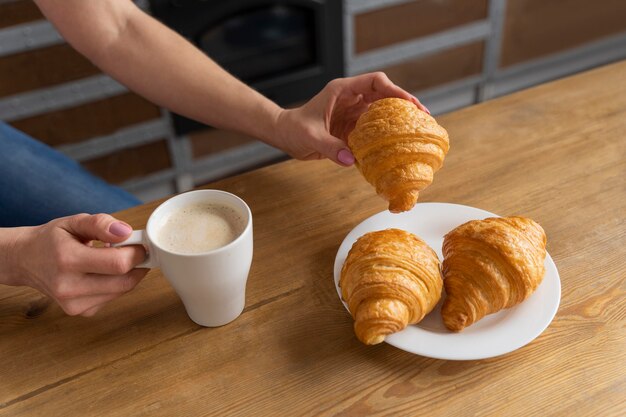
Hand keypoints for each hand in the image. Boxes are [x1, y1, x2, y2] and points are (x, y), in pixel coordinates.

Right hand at [5, 213, 147, 316]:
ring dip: (127, 274)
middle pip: (125, 282)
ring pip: (122, 290)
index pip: (118, 263)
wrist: (26, 261)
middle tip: (135, 250)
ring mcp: (74, 304)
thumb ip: (100, 224)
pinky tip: (103, 273)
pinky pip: (113, 297)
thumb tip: (126, 232)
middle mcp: (69, 287)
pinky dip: (116, 284)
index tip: (140, 242)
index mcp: (67, 260)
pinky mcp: (81, 312)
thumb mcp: (74, 222)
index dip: (137, 252)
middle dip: (137, 264)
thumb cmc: (52, 239)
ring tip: (112, 259)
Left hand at [273, 72, 428, 165]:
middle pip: (385, 95)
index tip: (409, 103)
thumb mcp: (310, 137)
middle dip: (405, 103)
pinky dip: (387, 135)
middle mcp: (352, 99)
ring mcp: (354, 112)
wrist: (285, 136)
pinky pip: (374, 129)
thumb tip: (351, 160)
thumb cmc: (294, 129)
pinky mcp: (353, 127)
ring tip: (418, 130)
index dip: (394, 90)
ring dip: (399, 119)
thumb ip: (330, 147)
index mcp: (342, 91)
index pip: (375, 82)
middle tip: (424, 117)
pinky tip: (399, 144)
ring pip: (383, 111)